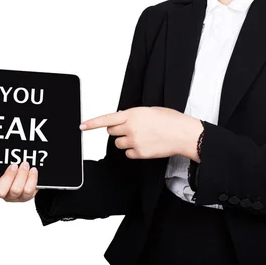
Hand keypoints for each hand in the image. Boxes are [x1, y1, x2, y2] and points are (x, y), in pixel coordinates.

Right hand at [0, 161, 38, 202]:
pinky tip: (32, 170)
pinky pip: (28, 191)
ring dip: (21, 175)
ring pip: (15, 190)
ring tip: (25, 164)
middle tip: (14, 165)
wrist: (24, 172)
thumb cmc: (6, 164)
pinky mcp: (25, 197)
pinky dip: (32, 178)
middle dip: (8, 177)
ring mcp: (12, 196)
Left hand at [80, 106, 199, 159]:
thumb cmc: (171, 120)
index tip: (82, 126)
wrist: (183, 134)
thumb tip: (121, 119)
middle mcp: (131, 127)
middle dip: (117, 130)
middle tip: (130, 129)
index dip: (92, 123)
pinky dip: (133, 151)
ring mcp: (134, 141)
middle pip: (111, 132)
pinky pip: (128, 153)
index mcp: (133, 114)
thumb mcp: (150, 111)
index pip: (107, 119)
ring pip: (118, 144)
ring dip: (125, 141)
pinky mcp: (139, 153)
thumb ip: (133, 115)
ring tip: (141, 137)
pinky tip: (145, 145)